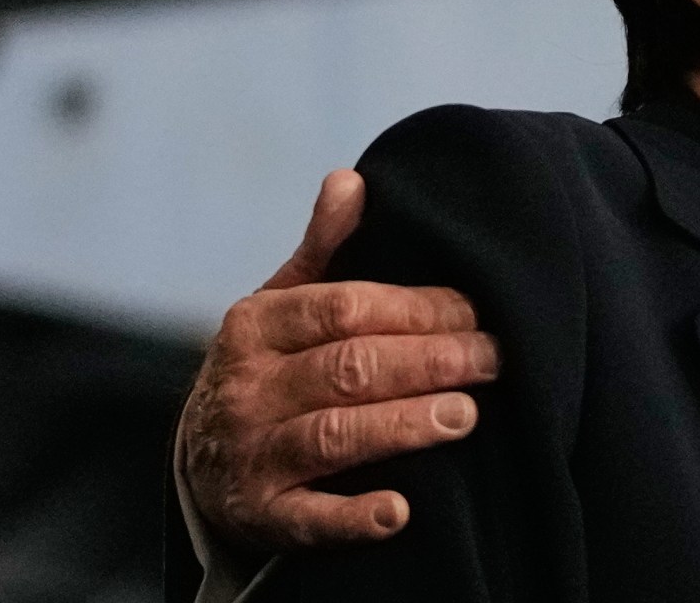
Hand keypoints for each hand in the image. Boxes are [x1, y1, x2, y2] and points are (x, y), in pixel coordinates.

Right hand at [177, 169, 500, 549]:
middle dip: (430, 362)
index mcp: (255, 325)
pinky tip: (401, 512)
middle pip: (350, 369)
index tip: (477, 310)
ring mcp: (250, 456)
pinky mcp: (262, 516)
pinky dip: (354, 518)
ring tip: (466, 415)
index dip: (418, 309)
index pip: (346, 308)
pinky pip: (310, 519)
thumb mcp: (282, 303)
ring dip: (406, 425)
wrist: (206, 459)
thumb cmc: (271, 365)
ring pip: (336, 437)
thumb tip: (350, 180)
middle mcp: (246, 390)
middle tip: (494, 359)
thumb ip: (323, 250)